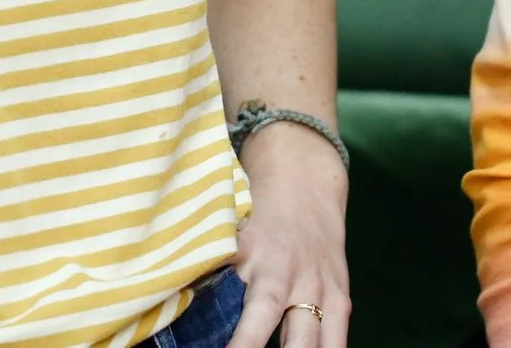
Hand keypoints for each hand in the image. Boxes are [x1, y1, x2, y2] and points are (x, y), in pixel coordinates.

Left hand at [226, 122, 349, 347]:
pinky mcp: (341, 299)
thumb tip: (169, 302)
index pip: (256, 315)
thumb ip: (206, 267)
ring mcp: (322, 291)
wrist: (305, 180)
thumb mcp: (227, 232)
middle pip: (295, 338)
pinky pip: (338, 339)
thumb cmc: (255, 211)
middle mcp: (295, 281)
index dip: (244, 346)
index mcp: (262, 263)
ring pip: (320, 343)